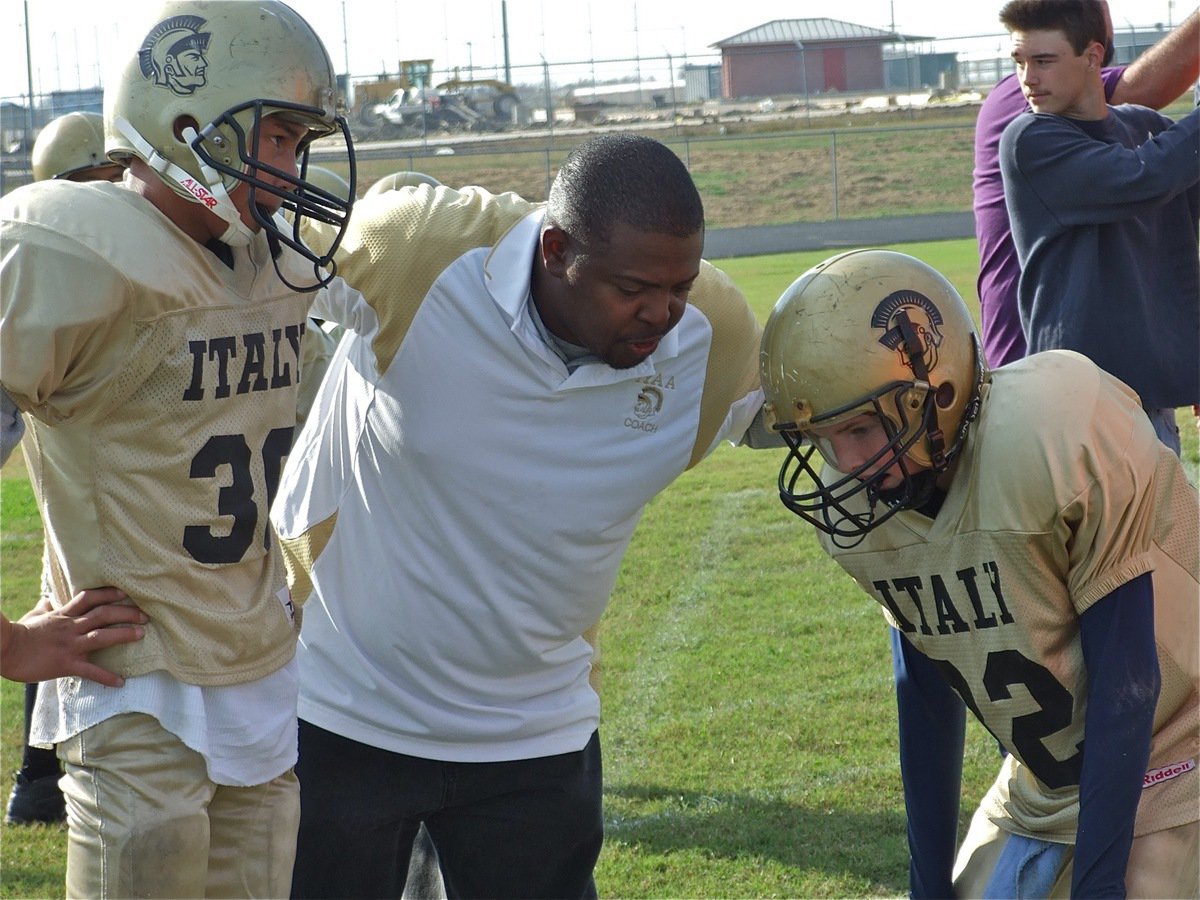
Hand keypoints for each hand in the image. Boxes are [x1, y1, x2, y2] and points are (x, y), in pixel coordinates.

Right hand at [1, 588, 147, 686]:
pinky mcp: (65, 664)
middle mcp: (70, 627)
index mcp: (63, 615)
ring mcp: (69, 645)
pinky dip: (106, 677)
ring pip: (101, 636)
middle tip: (145, 615)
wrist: (4, 649)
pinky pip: (90, 671)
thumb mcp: (33, 616)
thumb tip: (47, 599)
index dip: (109, 594)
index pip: (90, 598)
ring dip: (123, 635)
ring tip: (142, 635)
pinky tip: (120, 682)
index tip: (126, 593)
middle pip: (103, 614)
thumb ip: (45, 608)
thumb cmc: (17, 633)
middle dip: (126, 613)